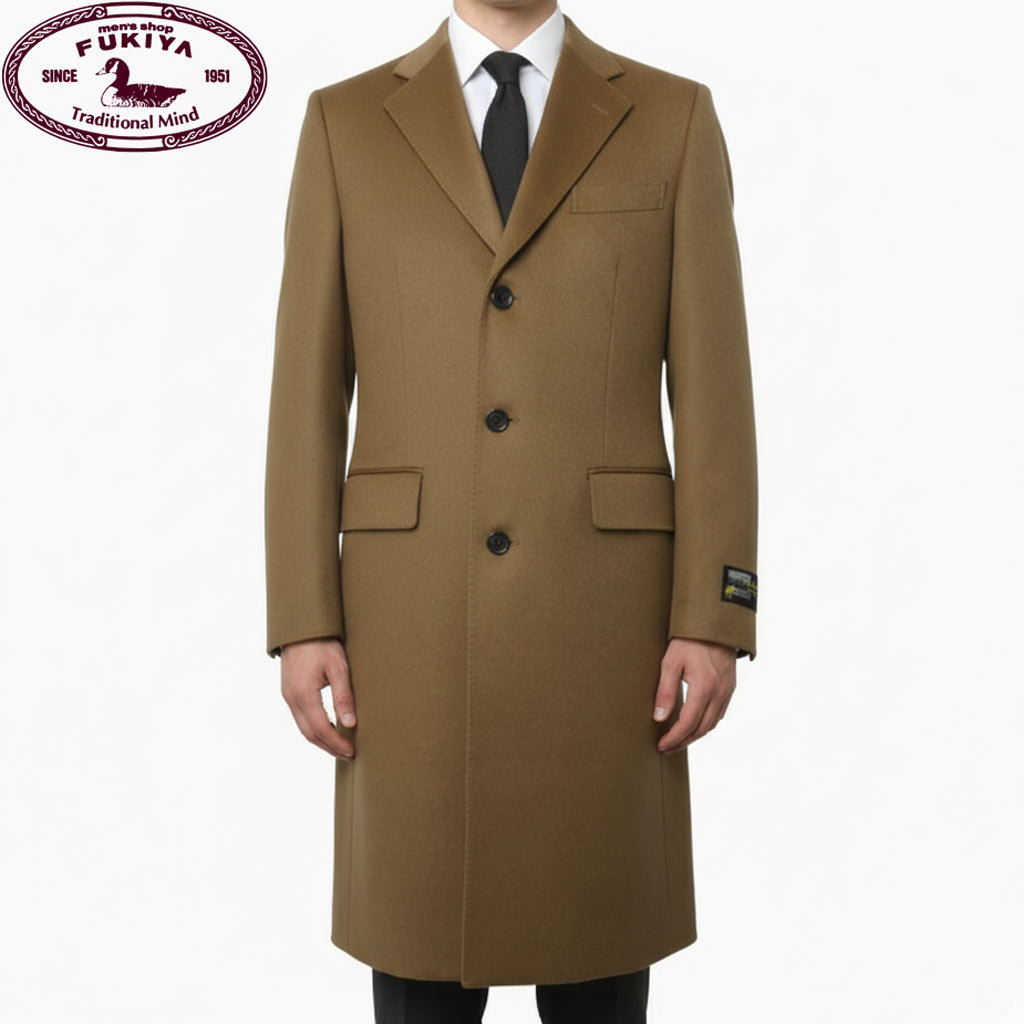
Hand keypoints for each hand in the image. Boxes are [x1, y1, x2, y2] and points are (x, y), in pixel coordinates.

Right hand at [280, 638, 356, 759]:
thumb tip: (350, 724)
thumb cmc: (322, 643)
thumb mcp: (338, 667)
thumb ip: (343, 696)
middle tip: (348, 755)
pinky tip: (327, 728)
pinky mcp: (289, 690)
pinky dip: (314, 728)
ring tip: (340, 746)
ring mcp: (288, 695)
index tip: (351, 751)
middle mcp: (292, 698)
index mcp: (303, 694)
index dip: (336, 743)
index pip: (320, 729)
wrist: (301, 625)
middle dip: (329, 747)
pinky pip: (300, 717)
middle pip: (309, 733)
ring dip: (321, 740)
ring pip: (303, 727)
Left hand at [652, 637, 736, 752]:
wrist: (716, 623)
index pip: (688, 724)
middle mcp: (719, 693)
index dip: (674, 738)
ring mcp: (727, 691)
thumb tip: (659, 717)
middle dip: (683, 742)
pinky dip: (706, 724)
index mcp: (704, 688)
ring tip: (679, 740)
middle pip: (701, 729)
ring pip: (712, 724)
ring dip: (695, 736)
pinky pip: (719, 714)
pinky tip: (695, 724)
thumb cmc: (691, 640)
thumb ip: (665, 691)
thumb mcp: (671, 661)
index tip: (661, 745)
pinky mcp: (730, 687)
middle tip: (667, 748)